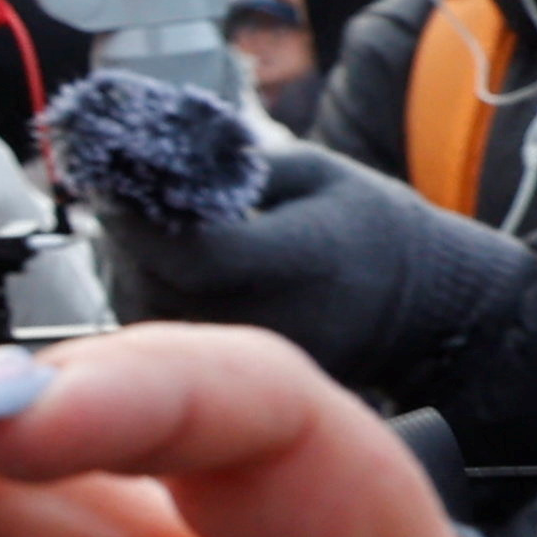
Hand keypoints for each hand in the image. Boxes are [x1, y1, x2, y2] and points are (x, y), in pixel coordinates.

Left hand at [85, 139, 536, 407]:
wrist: (423, 313)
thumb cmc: (370, 230)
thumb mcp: (319, 174)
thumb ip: (239, 168)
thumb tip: (158, 161)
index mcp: (302, 259)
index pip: (190, 251)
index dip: (138, 218)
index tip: (113, 180)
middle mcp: (272, 318)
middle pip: (156, 283)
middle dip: (126, 235)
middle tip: (122, 195)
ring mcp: (254, 357)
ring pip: (148, 313)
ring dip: (130, 266)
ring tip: (150, 228)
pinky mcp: (239, 376)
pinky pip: (165, 336)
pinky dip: (148, 296)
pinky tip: (164, 267)